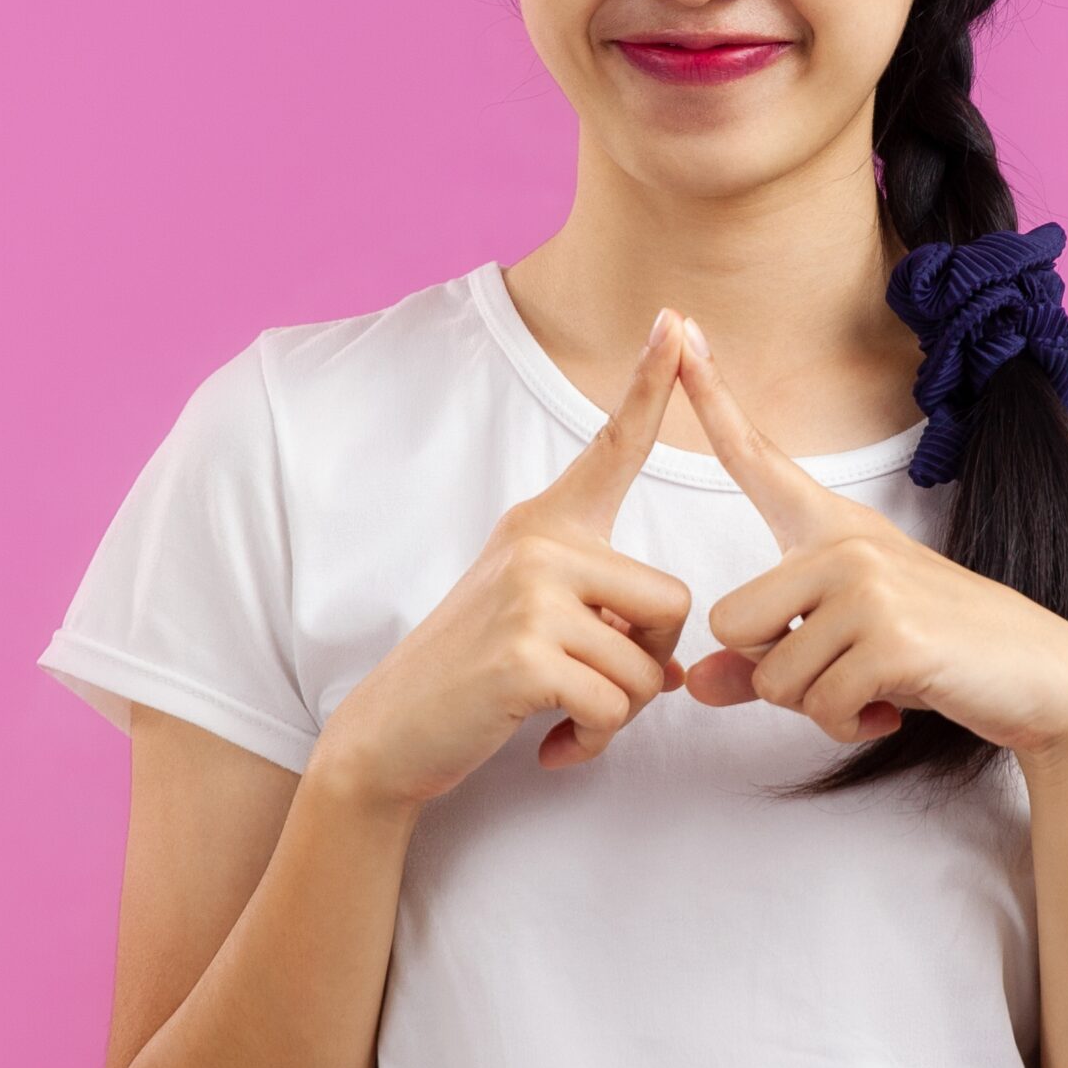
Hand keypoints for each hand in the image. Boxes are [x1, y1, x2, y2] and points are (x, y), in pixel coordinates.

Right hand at [319, 308, 695, 806]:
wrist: (389, 735)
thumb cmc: (474, 681)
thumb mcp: (537, 624)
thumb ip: (605, 621)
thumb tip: (674, 669)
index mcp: (545, 526)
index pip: (612, 448)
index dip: (650, 386)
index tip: (677, 322)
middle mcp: (539, 544)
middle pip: (673, 604)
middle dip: (651, 665)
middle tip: (589, 690)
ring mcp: (530, 594)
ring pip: (650, 667)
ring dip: (618, 714)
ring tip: (560, 716)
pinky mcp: (525, 654)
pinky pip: (614, 706)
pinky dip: (592, 741)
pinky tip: (550, 744)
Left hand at [671, 316, 1067, 757]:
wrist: (1040, 677)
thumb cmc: (938, 655)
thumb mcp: (843, 651)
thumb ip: (764, 663)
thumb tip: (693, 684)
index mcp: (833, 530)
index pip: (757, 458)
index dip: (710, 397)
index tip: (679, 330)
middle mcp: (845, 543)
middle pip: (732, 625)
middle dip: (775, 675)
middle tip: (843, 674)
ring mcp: (869, 585)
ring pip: (772, 677)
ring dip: (817, 707)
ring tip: (875, 687)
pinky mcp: (892, 636)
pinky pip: (819, 705)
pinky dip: (848, 724)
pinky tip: (891, 708)